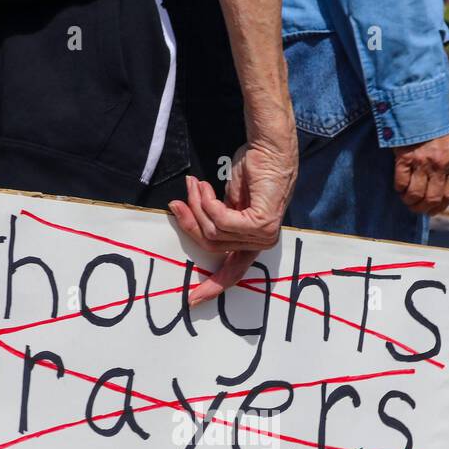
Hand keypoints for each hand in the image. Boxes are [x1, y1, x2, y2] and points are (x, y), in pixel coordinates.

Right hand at [168, 137, 296, 304]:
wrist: (270, 148)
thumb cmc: (251, 170)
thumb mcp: (228, 201)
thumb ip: (217, 218)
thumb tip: (184, 216)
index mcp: (254, 242)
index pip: (233, 272)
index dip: (213, 286)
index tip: (192, 300)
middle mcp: (261, 243)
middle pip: (212, 245)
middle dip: (190, 222)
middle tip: (178, 201)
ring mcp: (263, 235)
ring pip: (213, 231)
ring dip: (198, 205)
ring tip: (196, 185)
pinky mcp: (261, 223)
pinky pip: (221, 220)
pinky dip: (209, 203)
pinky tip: (207, 187)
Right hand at [392, 132, 448, 215]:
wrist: (420, 108)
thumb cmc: (434, 129)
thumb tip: (440, 192)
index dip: (440, 207)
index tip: (432, 210)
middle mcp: (440, 163)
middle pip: (432, 198)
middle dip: (422, 208)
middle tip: (416, 208)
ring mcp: (422, 161)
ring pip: (415, 194)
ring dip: (409, 201)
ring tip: (406, 199)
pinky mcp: (405, 157)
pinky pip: (401, 183)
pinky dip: (399, 190)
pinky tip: (399, 188)